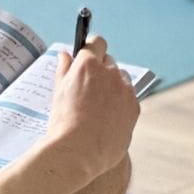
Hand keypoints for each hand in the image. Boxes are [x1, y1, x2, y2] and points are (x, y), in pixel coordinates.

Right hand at [44, 34, 139, 183]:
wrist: (78, 151)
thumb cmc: (63, 122)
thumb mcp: (58, 92)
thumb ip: (64, 69)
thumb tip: (65, 55)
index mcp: (88, 64)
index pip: (96, 42)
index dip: (92, 48)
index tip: (88, 56)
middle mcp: (109, 72)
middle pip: (109, 61)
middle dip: (100, 69)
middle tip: (88, 88)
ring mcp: (124, 90)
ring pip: (121, 79)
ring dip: (113, 86)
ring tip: (98, 106)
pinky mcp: (134, 107)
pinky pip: (128, 98)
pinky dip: (120, 104)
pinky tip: (107, 119)